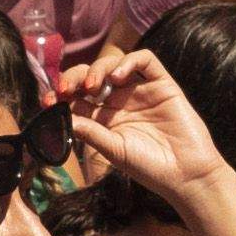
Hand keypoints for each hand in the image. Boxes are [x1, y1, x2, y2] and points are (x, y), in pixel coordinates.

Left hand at [53, 34, 231, 208]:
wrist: (186, 174)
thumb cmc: (149, 167)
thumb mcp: (114, 150)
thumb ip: (91, 132)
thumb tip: (62, 118)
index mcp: (104, 117)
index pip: (77, 97)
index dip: (62, 95)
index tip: (49, 101)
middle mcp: (120, 100)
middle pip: (91, 76)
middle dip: (74, 78)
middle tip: (66, 89)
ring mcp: (141, 90)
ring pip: (114, 64)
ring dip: (98, 69)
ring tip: (92, 86)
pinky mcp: (162, 84)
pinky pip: (145, 61)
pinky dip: (129, 62)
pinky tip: (118, 76)